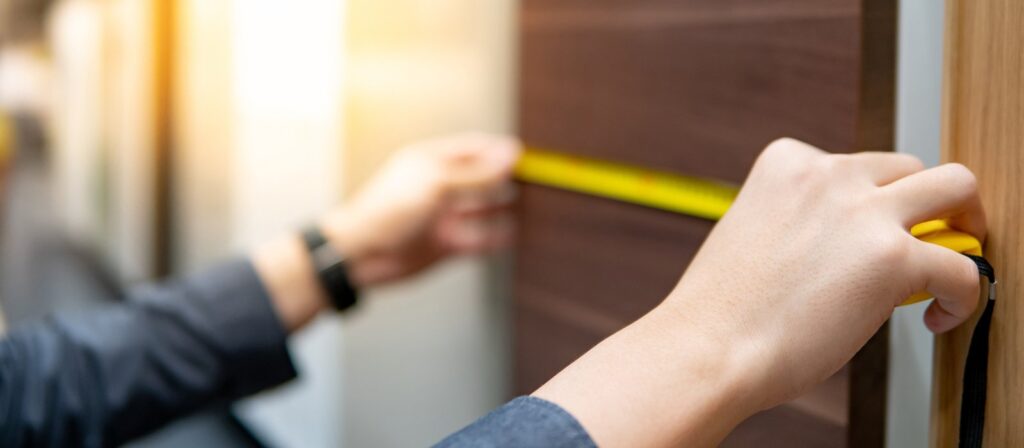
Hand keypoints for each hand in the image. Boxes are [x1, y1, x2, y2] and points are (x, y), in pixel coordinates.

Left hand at [323, 133, 520, 286]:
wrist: (361, 255)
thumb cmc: (387, 211)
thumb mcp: (437, 184)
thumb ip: (477, 173)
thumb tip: (510, 154)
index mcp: (432, 163)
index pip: (474, 149)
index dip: (499, 152)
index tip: (525, 157)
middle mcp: (439, 188)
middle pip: (480, 178)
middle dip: (505, 178)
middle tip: (535, 180)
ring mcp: (442, 216)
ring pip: (481, 208)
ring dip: (502, 206)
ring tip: (530, 204)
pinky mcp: (445, 244)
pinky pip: (477, 238)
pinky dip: (495, 236)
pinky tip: (512, 233)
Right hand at [534, 138, 984, 446]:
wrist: (708, 347)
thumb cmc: (721, 310)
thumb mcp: (753, 234)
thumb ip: (801, 223)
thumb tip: (845, 249)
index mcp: (786, 164)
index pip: (852, 165)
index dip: (867, 202)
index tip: (866, 234)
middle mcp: (828, 175)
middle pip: (908, 166)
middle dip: (921, 201)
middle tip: (927, 235)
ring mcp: (863, 211)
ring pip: (955, 185)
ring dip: (962, 218)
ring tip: (955, 255)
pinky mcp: (893, 257)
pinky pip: (960, 265)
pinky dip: (962, 293)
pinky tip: (938, 315)